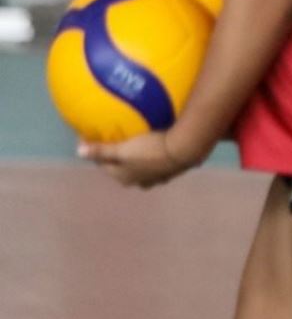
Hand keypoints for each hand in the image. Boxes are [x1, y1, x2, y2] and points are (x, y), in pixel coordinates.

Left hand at [79, 131, 193, 188]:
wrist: (185, 150)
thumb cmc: (150, 150)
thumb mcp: (122, 150)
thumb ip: (101, 151)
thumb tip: (78, 151)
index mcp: (124, 177)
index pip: (103, 165)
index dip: (96, 151)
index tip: (92, 136)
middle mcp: (139, 181)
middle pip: (123, 169)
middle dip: (118, 159)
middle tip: (117, 141)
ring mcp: (158, 178)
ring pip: (142, 169)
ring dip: (138, 160)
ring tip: (139, 145)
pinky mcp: (173, 170)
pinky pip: (159, 163)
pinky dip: (156, 157)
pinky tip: (160, 146)